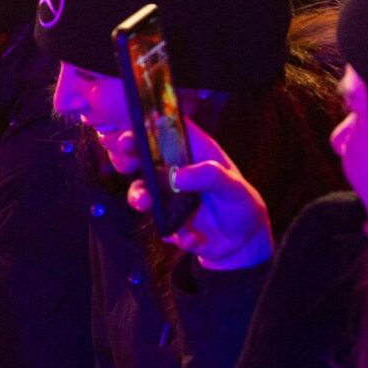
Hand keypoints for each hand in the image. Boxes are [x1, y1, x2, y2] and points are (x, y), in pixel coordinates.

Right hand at [124, 118, 273, 270]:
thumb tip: (177, 177)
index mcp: (195, 152)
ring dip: (138, 195)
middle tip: (125, 162)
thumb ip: (210, 176)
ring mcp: (168, 193)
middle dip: (128, 154)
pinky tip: (192, 236)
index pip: (169, 128)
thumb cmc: (242, 205)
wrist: (241, 245)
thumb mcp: (234, 187)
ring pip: (141, 188)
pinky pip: (156, 220)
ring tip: (144, 203)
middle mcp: (177, 169)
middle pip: (144, 153)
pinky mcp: (165, 218)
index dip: (149, 122)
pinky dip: (169, 229)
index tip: (134, 126)